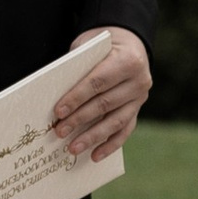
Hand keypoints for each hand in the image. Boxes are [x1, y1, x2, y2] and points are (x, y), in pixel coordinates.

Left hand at [51, 25, 150, 161]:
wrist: (129, 42)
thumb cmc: (102, 45)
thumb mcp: (89, 46)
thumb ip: (78, 68)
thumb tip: (57, 99)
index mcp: (128, 60)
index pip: (98, 82)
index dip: (77, 97)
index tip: (58, 111)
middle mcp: (139, 81)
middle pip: (105, 104)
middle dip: (80, 119)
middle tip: (59, 132)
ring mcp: (141, 98)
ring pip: (115, 121)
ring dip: (92, 137)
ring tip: (73, 148)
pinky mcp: (138, 110)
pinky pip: (125, 130)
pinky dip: (110, 145)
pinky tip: (95, 156)